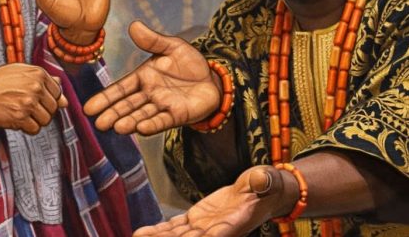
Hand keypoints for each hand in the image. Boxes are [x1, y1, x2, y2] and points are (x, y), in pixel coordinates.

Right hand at [0, 63, 67, 133]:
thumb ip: (47, 82)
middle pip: (53, 108)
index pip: (58, 92)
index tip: (40, 99)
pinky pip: (35, 129)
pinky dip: (29, 128)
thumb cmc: (2, 80)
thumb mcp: (24, 72)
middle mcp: (35, 88)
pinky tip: (21, 121)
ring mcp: (28, 103)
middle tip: (32, 108)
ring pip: (46, 120)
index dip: (50, 98)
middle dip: (44, 110)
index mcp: (39, 74)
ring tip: (26, 114)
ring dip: (37, 120)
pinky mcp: (19, 117)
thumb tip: (64, 100)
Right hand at [83, 21, 220, 134]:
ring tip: (118, 127)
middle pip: (127, 105)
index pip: (121, 88)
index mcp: (143, 77)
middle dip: (113, 114)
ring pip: (142, 114)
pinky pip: (163, 120)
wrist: (213, 78)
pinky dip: (152, 125)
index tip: (89, 108)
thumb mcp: (171, 46)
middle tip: (99, 124)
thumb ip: (153, 40)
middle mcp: (149, 94)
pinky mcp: (178, 114)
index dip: (105, 98)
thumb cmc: (189, 63)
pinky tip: (141, 129)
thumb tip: (133, 25)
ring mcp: (162, 105)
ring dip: (130, 121)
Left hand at [133, 166, 290, 236]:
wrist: (260, 191)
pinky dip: (159, 230)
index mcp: (234, 224)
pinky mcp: (196, 219)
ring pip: (178, 236)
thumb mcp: (266, 180)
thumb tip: (261, 177)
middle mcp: (216, 231)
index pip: (215, 235)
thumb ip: (262, 181)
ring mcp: (204, 227)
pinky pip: (175, 226)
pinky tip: (141, 233)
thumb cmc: (266, 186)